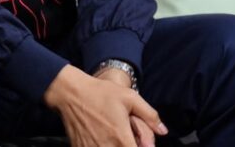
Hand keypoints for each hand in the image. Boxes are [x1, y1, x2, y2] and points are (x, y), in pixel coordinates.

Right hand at [43, 65, 167, 146]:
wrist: (71, 93)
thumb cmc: (101, 93)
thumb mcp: (130, 97)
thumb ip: (150, 115)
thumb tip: (163, 130)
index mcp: (121, 138)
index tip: (140, 144)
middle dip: (130, 146)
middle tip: (129, 139)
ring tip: (115, 138)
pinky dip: (100, 146)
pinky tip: (102, 139)